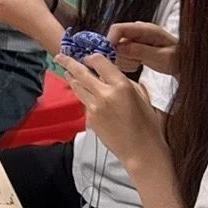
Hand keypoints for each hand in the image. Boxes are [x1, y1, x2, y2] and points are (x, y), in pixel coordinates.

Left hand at [57, 53, 164, 169]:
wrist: (141, 150)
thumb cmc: (147, 124)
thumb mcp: (142, 95)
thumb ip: (125, 81)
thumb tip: (111, 74)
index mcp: (121, 85)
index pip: (98, 61)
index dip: (91, 57)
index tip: (88, 57)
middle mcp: (104, 94)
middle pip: (80, 72)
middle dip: (68, 62)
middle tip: (60, 56)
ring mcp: (94, 107)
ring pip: (77, 87)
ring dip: (72, 79)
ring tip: (68, 73)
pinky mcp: (89, 119)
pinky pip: (84, 102)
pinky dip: (84, 96)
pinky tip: (87, 95)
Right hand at [110, 21, 179, 75]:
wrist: (183, 62)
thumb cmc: (178, 58)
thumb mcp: (162, 57)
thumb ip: (140, 51)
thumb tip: (119, 48)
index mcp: (144, 29)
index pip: (117, 29)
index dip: (110, 41)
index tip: (112, 56)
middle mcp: (136, 31)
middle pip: (114, 41)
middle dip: (121, 55)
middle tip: (136, 63)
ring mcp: (133, 39)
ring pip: (116, 50)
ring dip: (125, 61)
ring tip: (140, 64)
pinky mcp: (131, 47)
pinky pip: (120, 56)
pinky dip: (126, 63)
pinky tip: (138, 64)